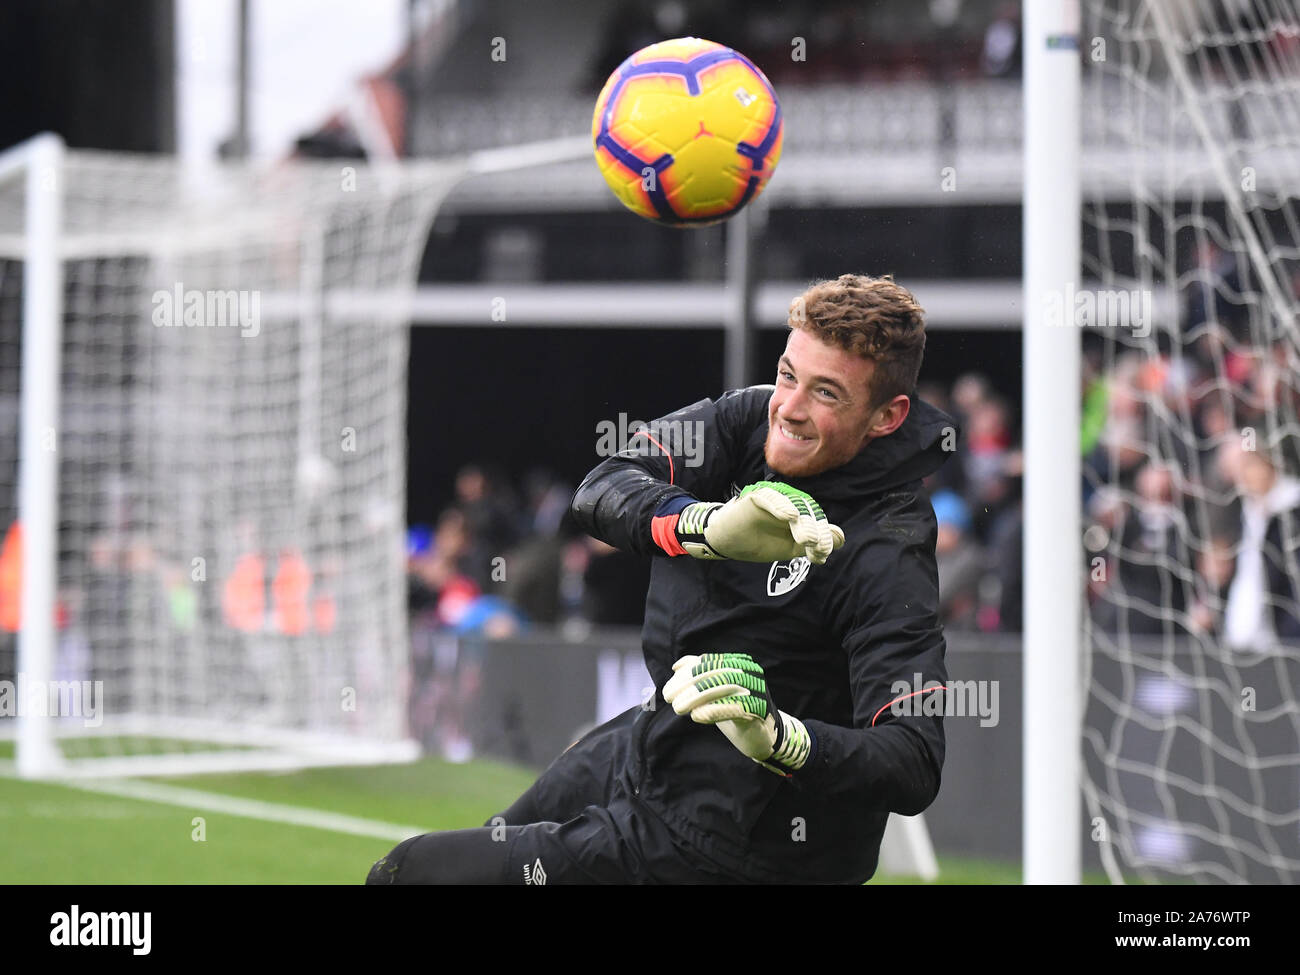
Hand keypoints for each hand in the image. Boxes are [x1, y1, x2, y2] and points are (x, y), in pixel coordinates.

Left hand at [662, 652, 812, 775]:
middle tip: (669, 698)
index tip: (667, 690)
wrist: (763, 737)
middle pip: (714, 673)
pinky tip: (697, 716)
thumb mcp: (716, 693)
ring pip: (723, 688)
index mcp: (739, 664)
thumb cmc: (736, 711)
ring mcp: (757, 692)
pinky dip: (713, 710)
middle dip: (687, 685)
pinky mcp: (760, 712)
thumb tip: (677, 666)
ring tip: (678, 708)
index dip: (685, 675)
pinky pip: (735, 707)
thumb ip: (700, 677)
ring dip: (696, 698)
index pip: (708, 663)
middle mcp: (750, 674)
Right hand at [674, 481, 844, 563]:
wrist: (727, 543)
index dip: (823, 536)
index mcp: (800, 514)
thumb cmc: (759, 543)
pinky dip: (780, 506)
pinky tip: (789, 516)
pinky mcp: (757, 496)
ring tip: (806, 537)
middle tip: (815, 546)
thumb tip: (840, 538)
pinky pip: (771, 498)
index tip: (821, 554)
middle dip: (814, 531)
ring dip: (802, 522)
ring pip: (794, 506)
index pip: (817, 521)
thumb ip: (814, 543)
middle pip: (809, 513)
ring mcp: (775, 498)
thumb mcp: (791, 548)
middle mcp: (790, 503)